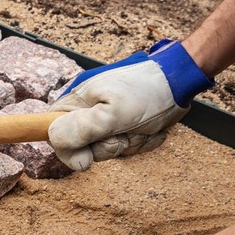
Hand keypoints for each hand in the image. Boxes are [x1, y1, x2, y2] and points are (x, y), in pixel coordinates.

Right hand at [47, 40, 212, 171]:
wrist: (180, 82)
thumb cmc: (147, 92)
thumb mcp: (113, 113)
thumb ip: (81, 130)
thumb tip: (64, 152)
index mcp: (75, 102)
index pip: (54, 133)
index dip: (69, 148)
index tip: (89, 152)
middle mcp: (86, 111)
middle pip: (83, 148)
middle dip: (109, 146)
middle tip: (125, 132)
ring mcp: (105, 119)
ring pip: (107, 149)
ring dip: (129, 143)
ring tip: (141, 126)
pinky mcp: (123, 126)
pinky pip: (125, 147)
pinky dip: (140, 142)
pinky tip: (150, 130)